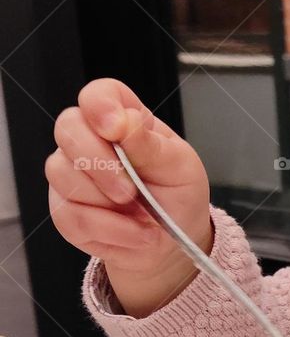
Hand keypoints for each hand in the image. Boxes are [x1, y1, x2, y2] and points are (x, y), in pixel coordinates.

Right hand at [46, 78, 211, 275]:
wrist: (173, 242)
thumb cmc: (177, 195)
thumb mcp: (179, 167)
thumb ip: (150, 144)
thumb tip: (125, 121)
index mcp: (123, 121)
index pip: (99, 94)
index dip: (100, 104)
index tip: (114, 128)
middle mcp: (90, 141)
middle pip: (68, 128)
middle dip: (101, 163)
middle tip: (131, 191)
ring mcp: (71, 174)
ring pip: (62, 174)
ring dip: (108, 204)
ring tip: (143, 216)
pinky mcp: (65, 210)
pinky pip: (70, 216)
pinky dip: (109, 230)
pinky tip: (133, 233)